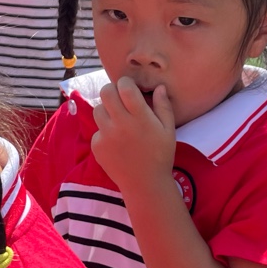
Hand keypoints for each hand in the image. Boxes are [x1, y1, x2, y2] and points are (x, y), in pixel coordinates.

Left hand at [90, 77, 177, 194]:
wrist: (145, 184)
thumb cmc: (160, 155)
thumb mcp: (168, 130)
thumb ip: (164, 106)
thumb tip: (159, 87)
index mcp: (140, 117)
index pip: (124, 86)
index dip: (125, 83)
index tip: (129, 88)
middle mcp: (121, 123)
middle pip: (106, 92)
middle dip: (112, 91)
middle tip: (119, 98)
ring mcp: (106, 135)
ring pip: (98, 109)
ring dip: (107, 110)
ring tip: (117, 120)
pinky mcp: (97, 146)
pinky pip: (97, 130)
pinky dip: (105, 132)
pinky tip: (116, 141)